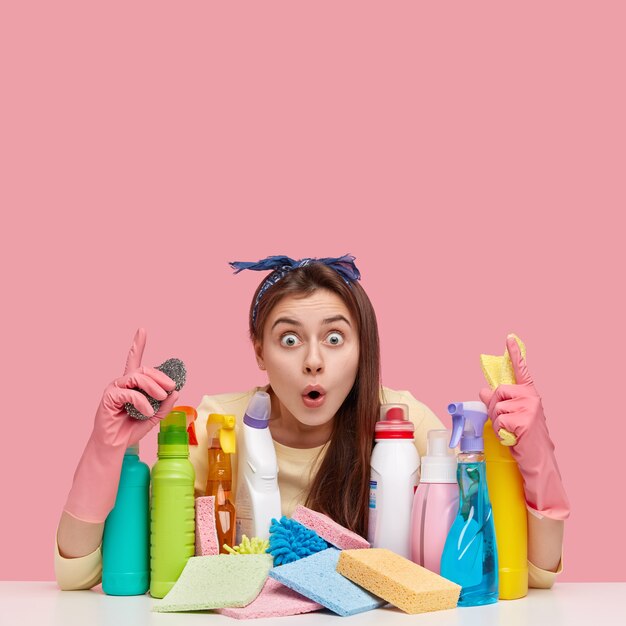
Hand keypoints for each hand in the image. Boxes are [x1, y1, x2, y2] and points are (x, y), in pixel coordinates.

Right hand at [64, 329, 178, 522]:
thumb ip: (166, 403)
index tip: (142, 329)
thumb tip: (176, 391)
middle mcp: (122, 383)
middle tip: (171, 388)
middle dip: (160, 377)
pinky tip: (147, 411)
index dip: (138, 344)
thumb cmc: (132, 429)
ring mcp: (115, 388)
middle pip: (144, 370)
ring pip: (137, 377)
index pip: (135, 360)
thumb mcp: (156, 416)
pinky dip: (142, 402)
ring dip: (153, 386)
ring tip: (161, 398)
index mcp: (132, 384)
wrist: (116, 446)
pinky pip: (130, 393)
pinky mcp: (109, 397)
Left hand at [479, 336, 569, 519]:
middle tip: (506, 424)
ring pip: (496, 407)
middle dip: (494, 408)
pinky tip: (512, 438)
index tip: (508, 337)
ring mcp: (530, 408)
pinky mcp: (525, 420)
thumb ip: (498, 402)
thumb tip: (483, 390)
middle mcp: (531, 397)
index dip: (514, 353)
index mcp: (529, 393)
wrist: (538, 460)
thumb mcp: (510, 417)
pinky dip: (500, 431)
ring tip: (510, 432)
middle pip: (497, 392)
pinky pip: (499, 420)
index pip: (521, 370)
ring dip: (497, 422)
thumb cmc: (524, 439)